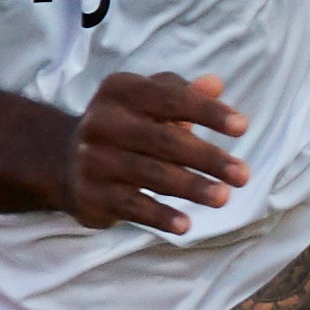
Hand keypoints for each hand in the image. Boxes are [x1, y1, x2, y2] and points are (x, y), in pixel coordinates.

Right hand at [62, 71, 250, 231]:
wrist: (65, 159)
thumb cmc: (127, 124)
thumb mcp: (148, 101)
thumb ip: (181, 92)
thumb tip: (216, 84)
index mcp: (121, 90)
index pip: (171, 98)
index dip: (208, 112)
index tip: (243, 127)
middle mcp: (103, 122)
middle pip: (165, 140)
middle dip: (208, 158)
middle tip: (244, 175)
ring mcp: (95, 159)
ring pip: (152, 175)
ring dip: (192, 188)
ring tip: (224, 197)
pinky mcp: (92, 193)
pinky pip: (133, 206)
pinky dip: (160, 216)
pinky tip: (186, 225)